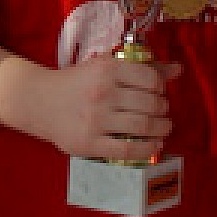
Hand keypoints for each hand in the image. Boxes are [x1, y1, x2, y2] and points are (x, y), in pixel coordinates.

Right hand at [22, 54, 181, 163]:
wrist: (38, 101)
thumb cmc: (77, 82)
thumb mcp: (105, 66)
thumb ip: (142, 67)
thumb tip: (178, 69)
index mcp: (107, 69)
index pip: (150, 79)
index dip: (161, 87)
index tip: (159, 92)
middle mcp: (102, 92)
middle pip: (150, 104)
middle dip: (163, 109)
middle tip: (162, 112)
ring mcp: (96, 119)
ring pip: (143, 126)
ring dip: (162, 129)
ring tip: (163, 128)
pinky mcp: (89, 143)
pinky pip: (129, 150)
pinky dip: (148, 148)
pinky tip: (154, 145)